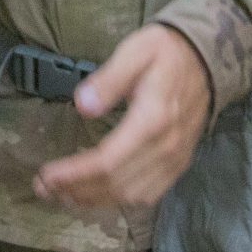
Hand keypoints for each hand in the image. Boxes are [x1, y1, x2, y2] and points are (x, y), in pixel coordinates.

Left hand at [34, 24, 210, 208]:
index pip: (107, 160)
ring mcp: (176, 159)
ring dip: (94, 201)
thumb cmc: (166, 52)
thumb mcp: (136, 50)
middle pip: (116, 184)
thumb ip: (109, 79)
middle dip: (76, 191)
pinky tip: (96, 196)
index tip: (46, 174)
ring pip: (131, 196)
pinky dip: (119, 201)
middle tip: (43, 187)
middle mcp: (167, 147)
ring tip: (63, 195)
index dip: (74, 174)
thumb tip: (82, 106)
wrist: (209, 58)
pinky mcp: (179, 164)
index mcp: (154, 119)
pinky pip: (149, 195)